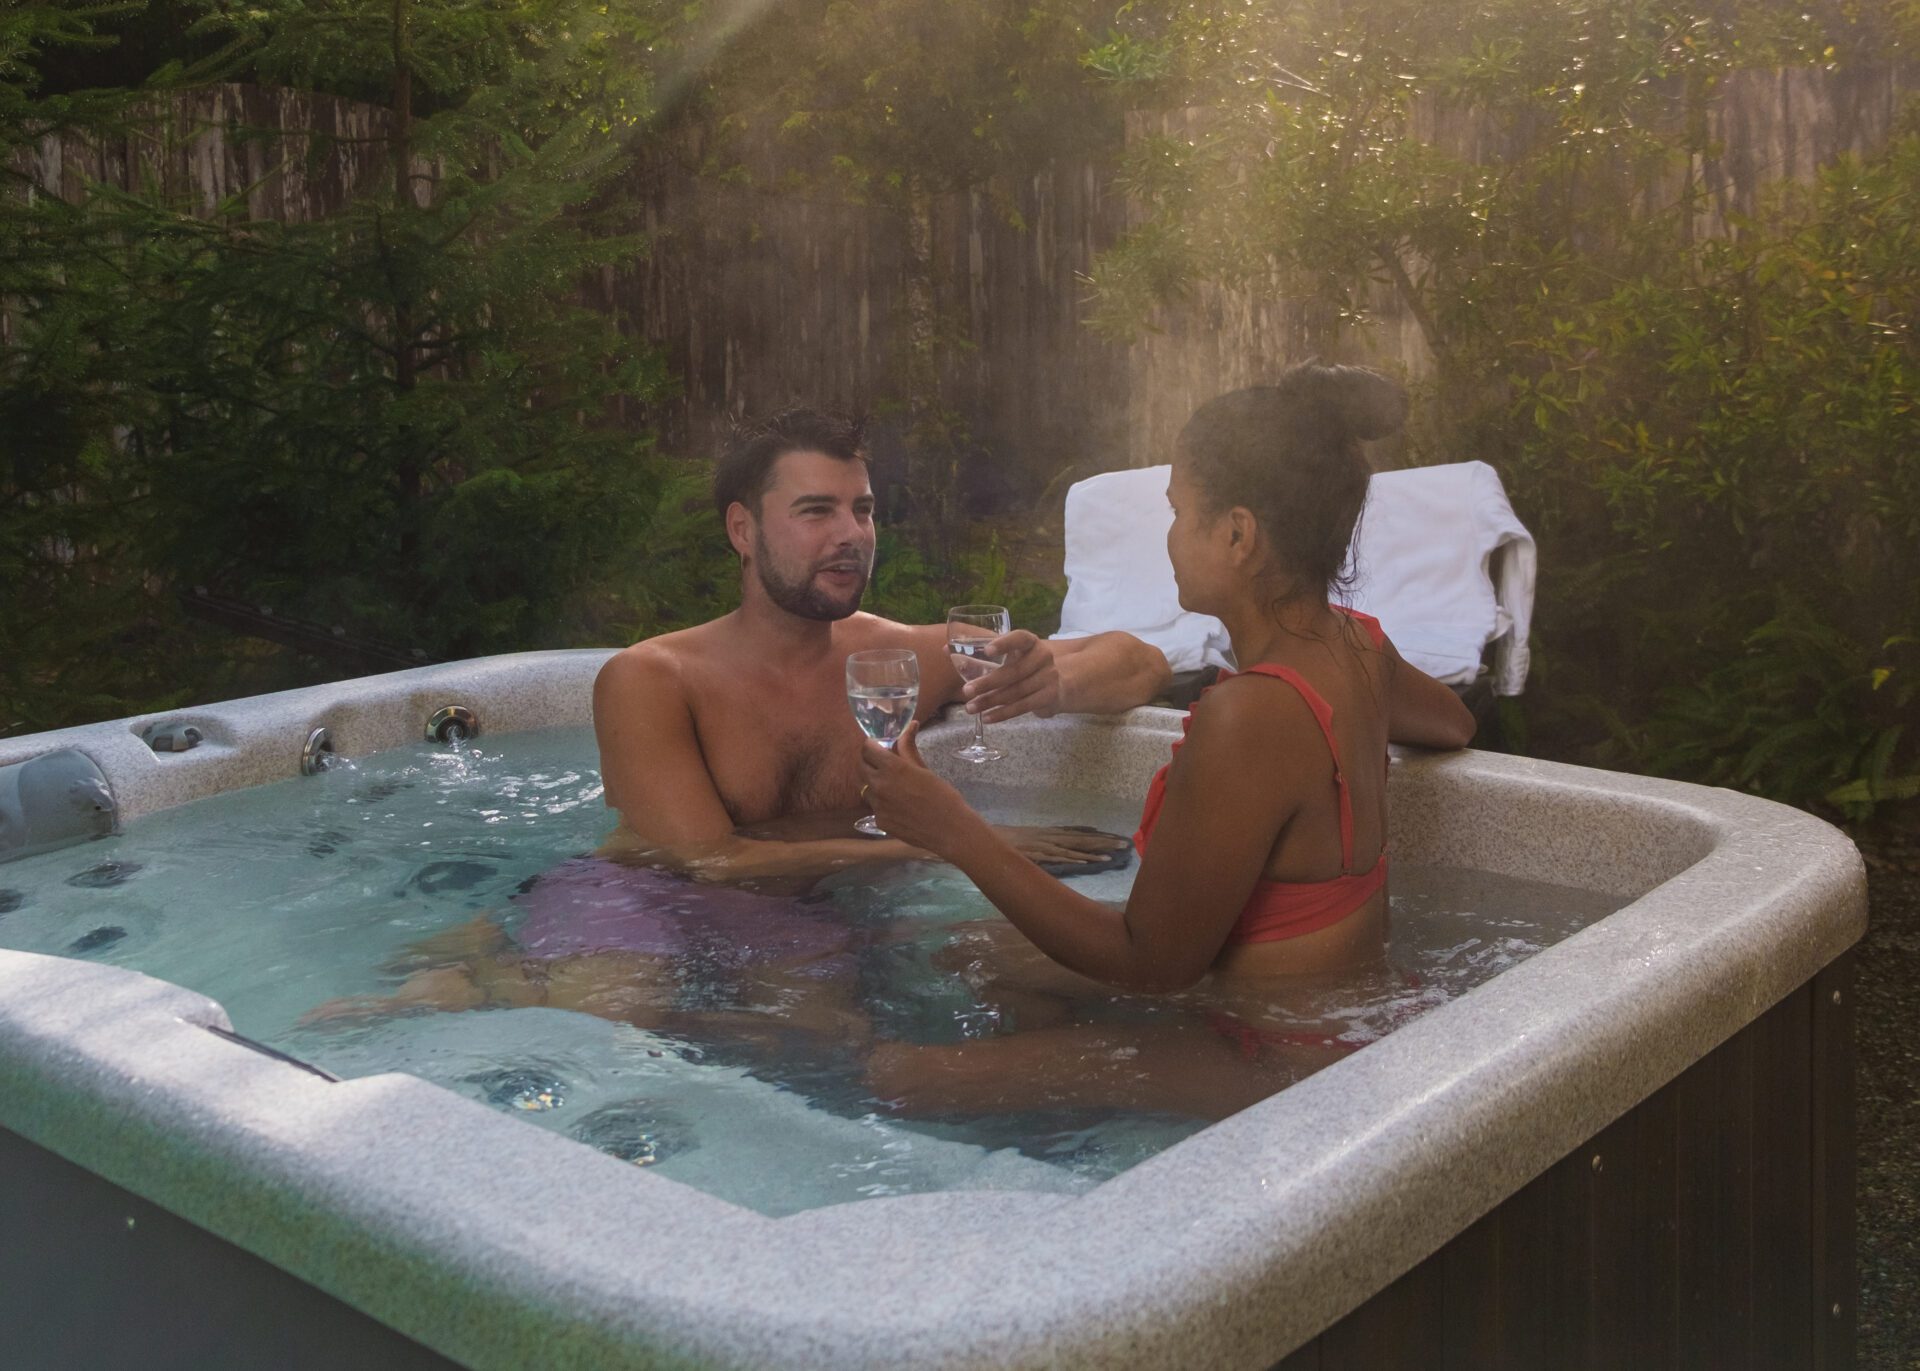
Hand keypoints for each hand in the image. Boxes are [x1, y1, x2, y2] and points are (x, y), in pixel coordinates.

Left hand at [858, 721, 982, 856]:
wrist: (949, 830)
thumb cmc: (942, 796)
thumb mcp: (924, 769)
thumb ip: (908, 748)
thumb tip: (910, 724)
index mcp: (892, 768)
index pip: (867, 749)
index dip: (871, 746)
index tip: (878, 746)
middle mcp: (879, 785)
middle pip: (861, 767)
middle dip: (868, 762)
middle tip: (881, 763)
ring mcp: (877, 805)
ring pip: (865, 788)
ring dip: (872, 782)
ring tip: (890, 785)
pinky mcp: (880, 821)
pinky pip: (874, 807)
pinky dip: (881, 802)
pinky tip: (897, 804)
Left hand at [965, 630, 1061, 722]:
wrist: (1056, 684)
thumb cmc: (1023, 666)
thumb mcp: (1007, 657)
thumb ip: (977, 653)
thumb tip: (944, 649)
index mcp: (1030, 642)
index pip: (1019, 638)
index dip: (1004, 644)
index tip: (987, 650)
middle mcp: (1042, 657)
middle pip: (1014, 671)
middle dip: (988, 683)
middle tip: (966, 691)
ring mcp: (1049, 677)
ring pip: (1016, 692)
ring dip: (991, 701)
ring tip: (970, 708)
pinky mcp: (1049, 696)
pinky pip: (1023, 707)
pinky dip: (1003, 714)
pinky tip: (986, 718)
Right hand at [992, 826, 1129, 866]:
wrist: (983, 838)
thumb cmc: (1005, 843)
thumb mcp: (1029, 843)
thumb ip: (1045, 846)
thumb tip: (1062, 852)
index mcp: (1050, 834)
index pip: (1079, 836)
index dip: (1099, 838)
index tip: (1118, 840)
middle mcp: (1051, 837)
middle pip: (1082, 840)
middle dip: (1104, 842)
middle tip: (1126, 845)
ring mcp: (1044, 845)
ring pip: (1074, 848)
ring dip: (1094, 852)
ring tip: (1114, 856)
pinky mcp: (1037, 853)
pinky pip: (1058, 857)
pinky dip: (1074, 859)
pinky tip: (1088, 862)